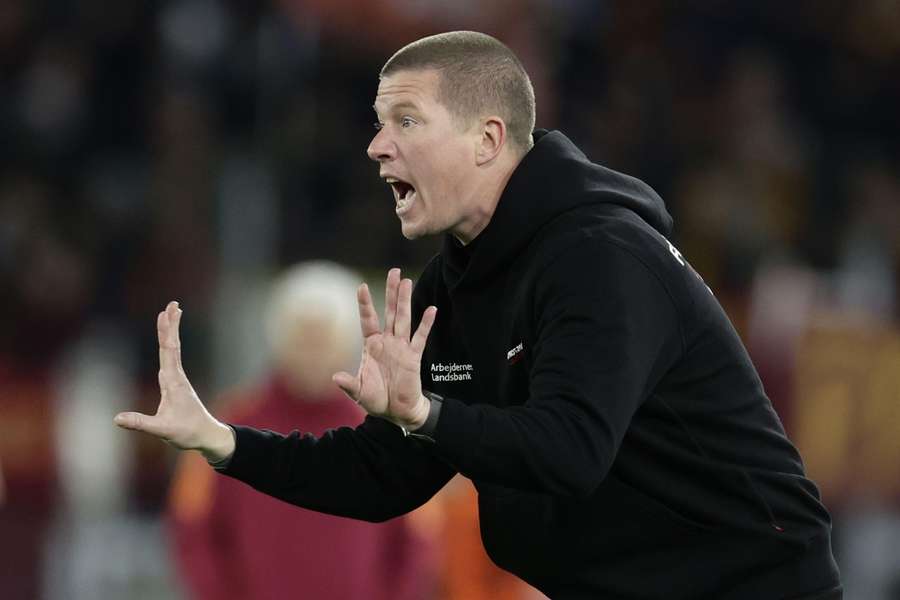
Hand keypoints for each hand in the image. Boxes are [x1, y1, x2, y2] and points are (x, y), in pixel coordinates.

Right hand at [113, 301, 234, 462]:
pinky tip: (168, 343)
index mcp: (173, 382)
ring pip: (173, 350)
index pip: (169, 351)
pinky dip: (169, 347)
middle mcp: (176, 377)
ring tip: (171, 314)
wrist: (206, 436)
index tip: (166, 313)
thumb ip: (140, 423)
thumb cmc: (187, 432)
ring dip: (171, 332)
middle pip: (172, 345)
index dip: (166, 332)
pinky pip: (172, 360)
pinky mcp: (176, 385)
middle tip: (172, 304)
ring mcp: (177, 380)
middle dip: (171, 325)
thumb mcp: (162, 430)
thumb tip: (116, 418)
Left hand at [332, 268, 436, 429]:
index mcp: (372, 346)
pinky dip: (426, 324)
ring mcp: (402, 347)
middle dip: (392, 292)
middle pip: (390, 312)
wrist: (397, 411)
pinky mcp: (414, 357)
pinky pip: (421, 337)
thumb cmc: (377, 400)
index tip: (361, 286)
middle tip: (394, 271)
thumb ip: (349, 384)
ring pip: (404, 319)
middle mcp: (387, 342)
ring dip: (405, 301)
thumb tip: (335, 377)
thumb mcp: (359, 392)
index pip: (368, 320)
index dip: (365, 304)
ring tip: (407, 281)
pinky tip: (431, 309)